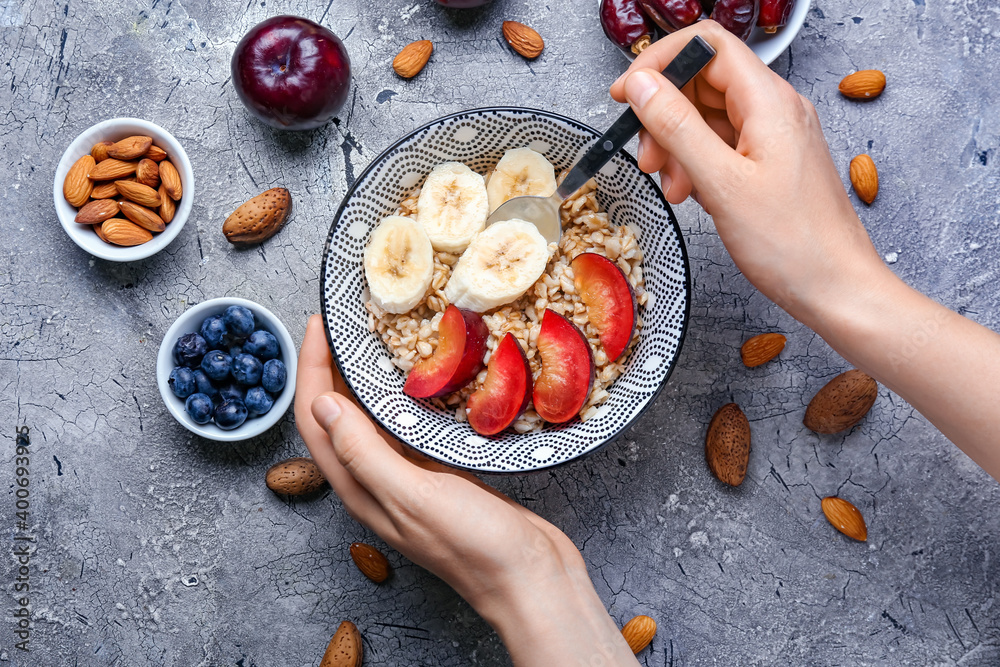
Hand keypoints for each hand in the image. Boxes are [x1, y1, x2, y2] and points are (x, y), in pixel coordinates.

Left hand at [294, 315, 638, 665]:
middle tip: (344, 322)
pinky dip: (403, 396)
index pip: (316, 420)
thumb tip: (323, 404)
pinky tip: (419, 376)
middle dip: (332, 368)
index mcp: (360, 488)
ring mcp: (409, 478)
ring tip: (375, 338)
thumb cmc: (475, 546)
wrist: (531, 578)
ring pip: (373, 419)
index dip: (310, 369)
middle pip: (338, 416)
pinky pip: (408, 426)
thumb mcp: (415, 496)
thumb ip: (366, 453)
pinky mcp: (440, 472)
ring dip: (366, 379)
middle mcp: (377, 481)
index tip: (319, 323)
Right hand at [611, 23, 999, 476]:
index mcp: (769, 102)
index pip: (706, 46)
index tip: (627, 95)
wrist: (838, 289)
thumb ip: (677, 127)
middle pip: (703, 81)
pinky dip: (698, 164)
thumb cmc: (793, 245)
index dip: (660, 63)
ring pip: (709, 117)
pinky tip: (692, 195)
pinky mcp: (770, 164)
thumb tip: (642, 85)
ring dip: (678, 145)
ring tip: (672, 185)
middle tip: (648, 156)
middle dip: (665, 114)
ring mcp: (774, 137)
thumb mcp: (721, 183)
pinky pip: (723, 146)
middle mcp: (775, 110)